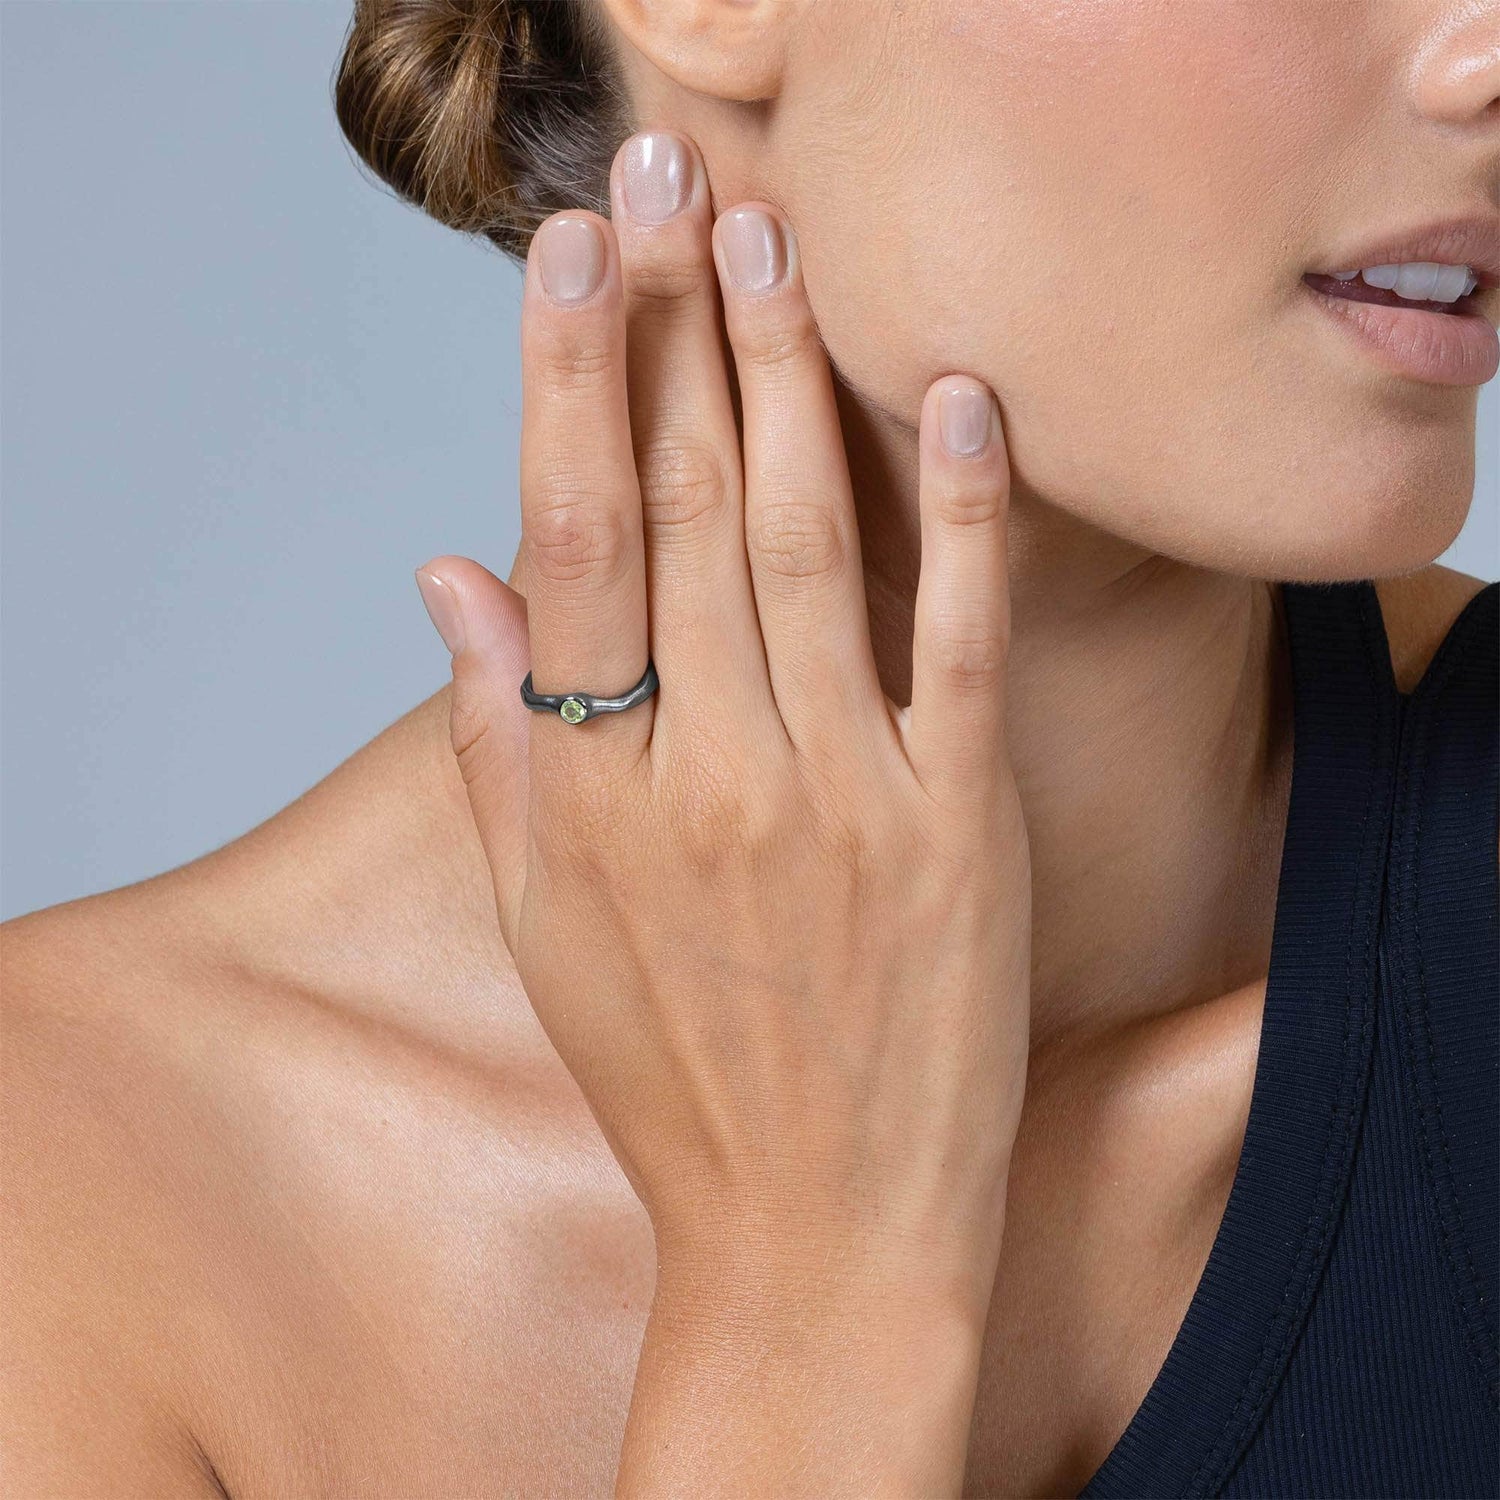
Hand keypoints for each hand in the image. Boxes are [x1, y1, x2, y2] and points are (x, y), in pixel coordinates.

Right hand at [415, 128, 1030, 1495]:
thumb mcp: (543, 925)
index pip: (571, 538)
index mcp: (597, 790)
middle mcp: (712, 770)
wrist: (822, 1236)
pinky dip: (957, 512)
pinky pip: (955, 638)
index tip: (573, 255)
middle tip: (677, 183)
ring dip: (786, 377)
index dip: (565, 380)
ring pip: (803, 540)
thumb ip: (494, 742)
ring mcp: (845, 792)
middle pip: (680, 504)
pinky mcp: (961, 826)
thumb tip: (446, 574)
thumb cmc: (678, 1083)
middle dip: (676, 325)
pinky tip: (952, 398)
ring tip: (775, 243)